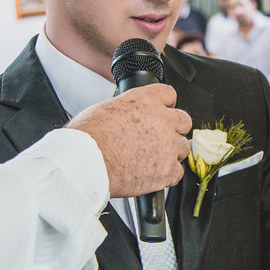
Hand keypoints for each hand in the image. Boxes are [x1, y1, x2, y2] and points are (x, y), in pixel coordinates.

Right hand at [67, 84, 191, 197]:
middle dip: (175, 129)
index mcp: (145, 100)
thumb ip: (126, 110)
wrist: (86, 164)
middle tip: (161, 138)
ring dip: (172, 153)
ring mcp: (168, 145)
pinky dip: (168, 175)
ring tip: (153, 159)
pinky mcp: (168, 170)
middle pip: (184, 121)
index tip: (163, 111)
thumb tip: (125, 116)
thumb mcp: (104, 109)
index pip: (169, 94)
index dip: (166, 104)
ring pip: (183, 147)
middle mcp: (162, 120)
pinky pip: (178, 172)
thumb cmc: (87, 139)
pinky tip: (153, 175)